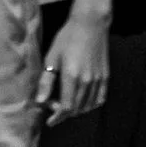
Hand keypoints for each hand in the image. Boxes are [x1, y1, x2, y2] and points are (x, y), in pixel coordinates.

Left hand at [38, 5, 110, 121]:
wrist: (90, 25)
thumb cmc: (67, 38)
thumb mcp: (52, 57)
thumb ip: (46, 81)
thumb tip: (40, 101)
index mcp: (72, 77)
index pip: (66, 107)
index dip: (57, 117)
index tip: (50, 121)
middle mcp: (87, 81)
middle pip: (77, 109)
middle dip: (63, 112)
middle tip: (52, 105)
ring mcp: (99, 80)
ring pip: (88, 106)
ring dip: (76, 110)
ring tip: (64, 102)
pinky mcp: (106, 77)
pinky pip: (99, 99)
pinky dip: (90, 105)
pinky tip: (82, 101)